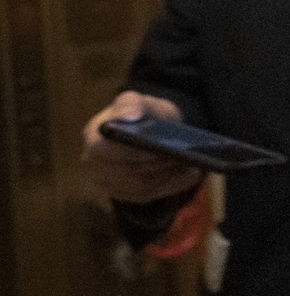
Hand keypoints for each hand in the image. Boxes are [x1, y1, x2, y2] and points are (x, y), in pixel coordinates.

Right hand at [81, 91, 203, 203]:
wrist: (152, 128)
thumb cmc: (144, 113)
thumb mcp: (140, 101)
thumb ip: (131, 104)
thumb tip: (130, 116)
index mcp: (93, 137)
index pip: (103, 151)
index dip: (130, 152)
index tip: (157, 148)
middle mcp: (94, 164)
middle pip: (126, 172)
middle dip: (155, 165)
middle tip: (181, 157)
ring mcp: (108, 182)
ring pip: (139, 186)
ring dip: (166, 176)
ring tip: (190, 164)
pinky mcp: (125, 194)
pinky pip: (149, 195)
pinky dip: (171, 185)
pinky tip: (191, 173)